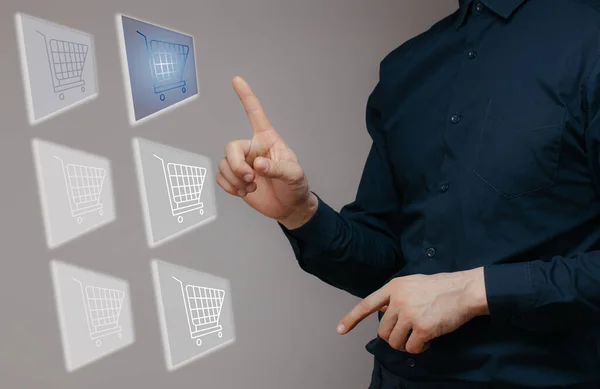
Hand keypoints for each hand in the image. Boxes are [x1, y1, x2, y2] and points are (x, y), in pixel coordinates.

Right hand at [217, 76, 316, 228]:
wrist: (289, 207)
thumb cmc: (296, 187)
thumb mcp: (294, 175)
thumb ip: (277, 169)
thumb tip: (258, 166)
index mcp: (268, 140)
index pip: (255, 114)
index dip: (246, 97)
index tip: (237, 80)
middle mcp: (253, 149)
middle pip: (230, 147)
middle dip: (237, 166)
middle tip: (251, 179)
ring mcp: (243, 164)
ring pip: (223, 164)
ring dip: (235, 180)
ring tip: (251, 187)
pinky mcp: (235, 179)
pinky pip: (220, 177)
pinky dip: (229, 187)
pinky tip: (243, 192)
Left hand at [336, 267, 488, 353]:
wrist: (464, 290)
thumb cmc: (441, 287)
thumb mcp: (412, 283)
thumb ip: (395, 296)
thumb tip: (382, 310)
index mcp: (394, 287)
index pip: (367, 304)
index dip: (352, 318)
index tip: (340, 330)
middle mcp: (398, 300)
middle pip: (382, 330)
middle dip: (393, 338)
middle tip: (407, 335)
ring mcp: (410, 314)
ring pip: (395, 341)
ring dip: (406, 344)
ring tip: (419, 337)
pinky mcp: (423, 327)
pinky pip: (412, 348)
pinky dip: (419, 349)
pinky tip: (428, 341)